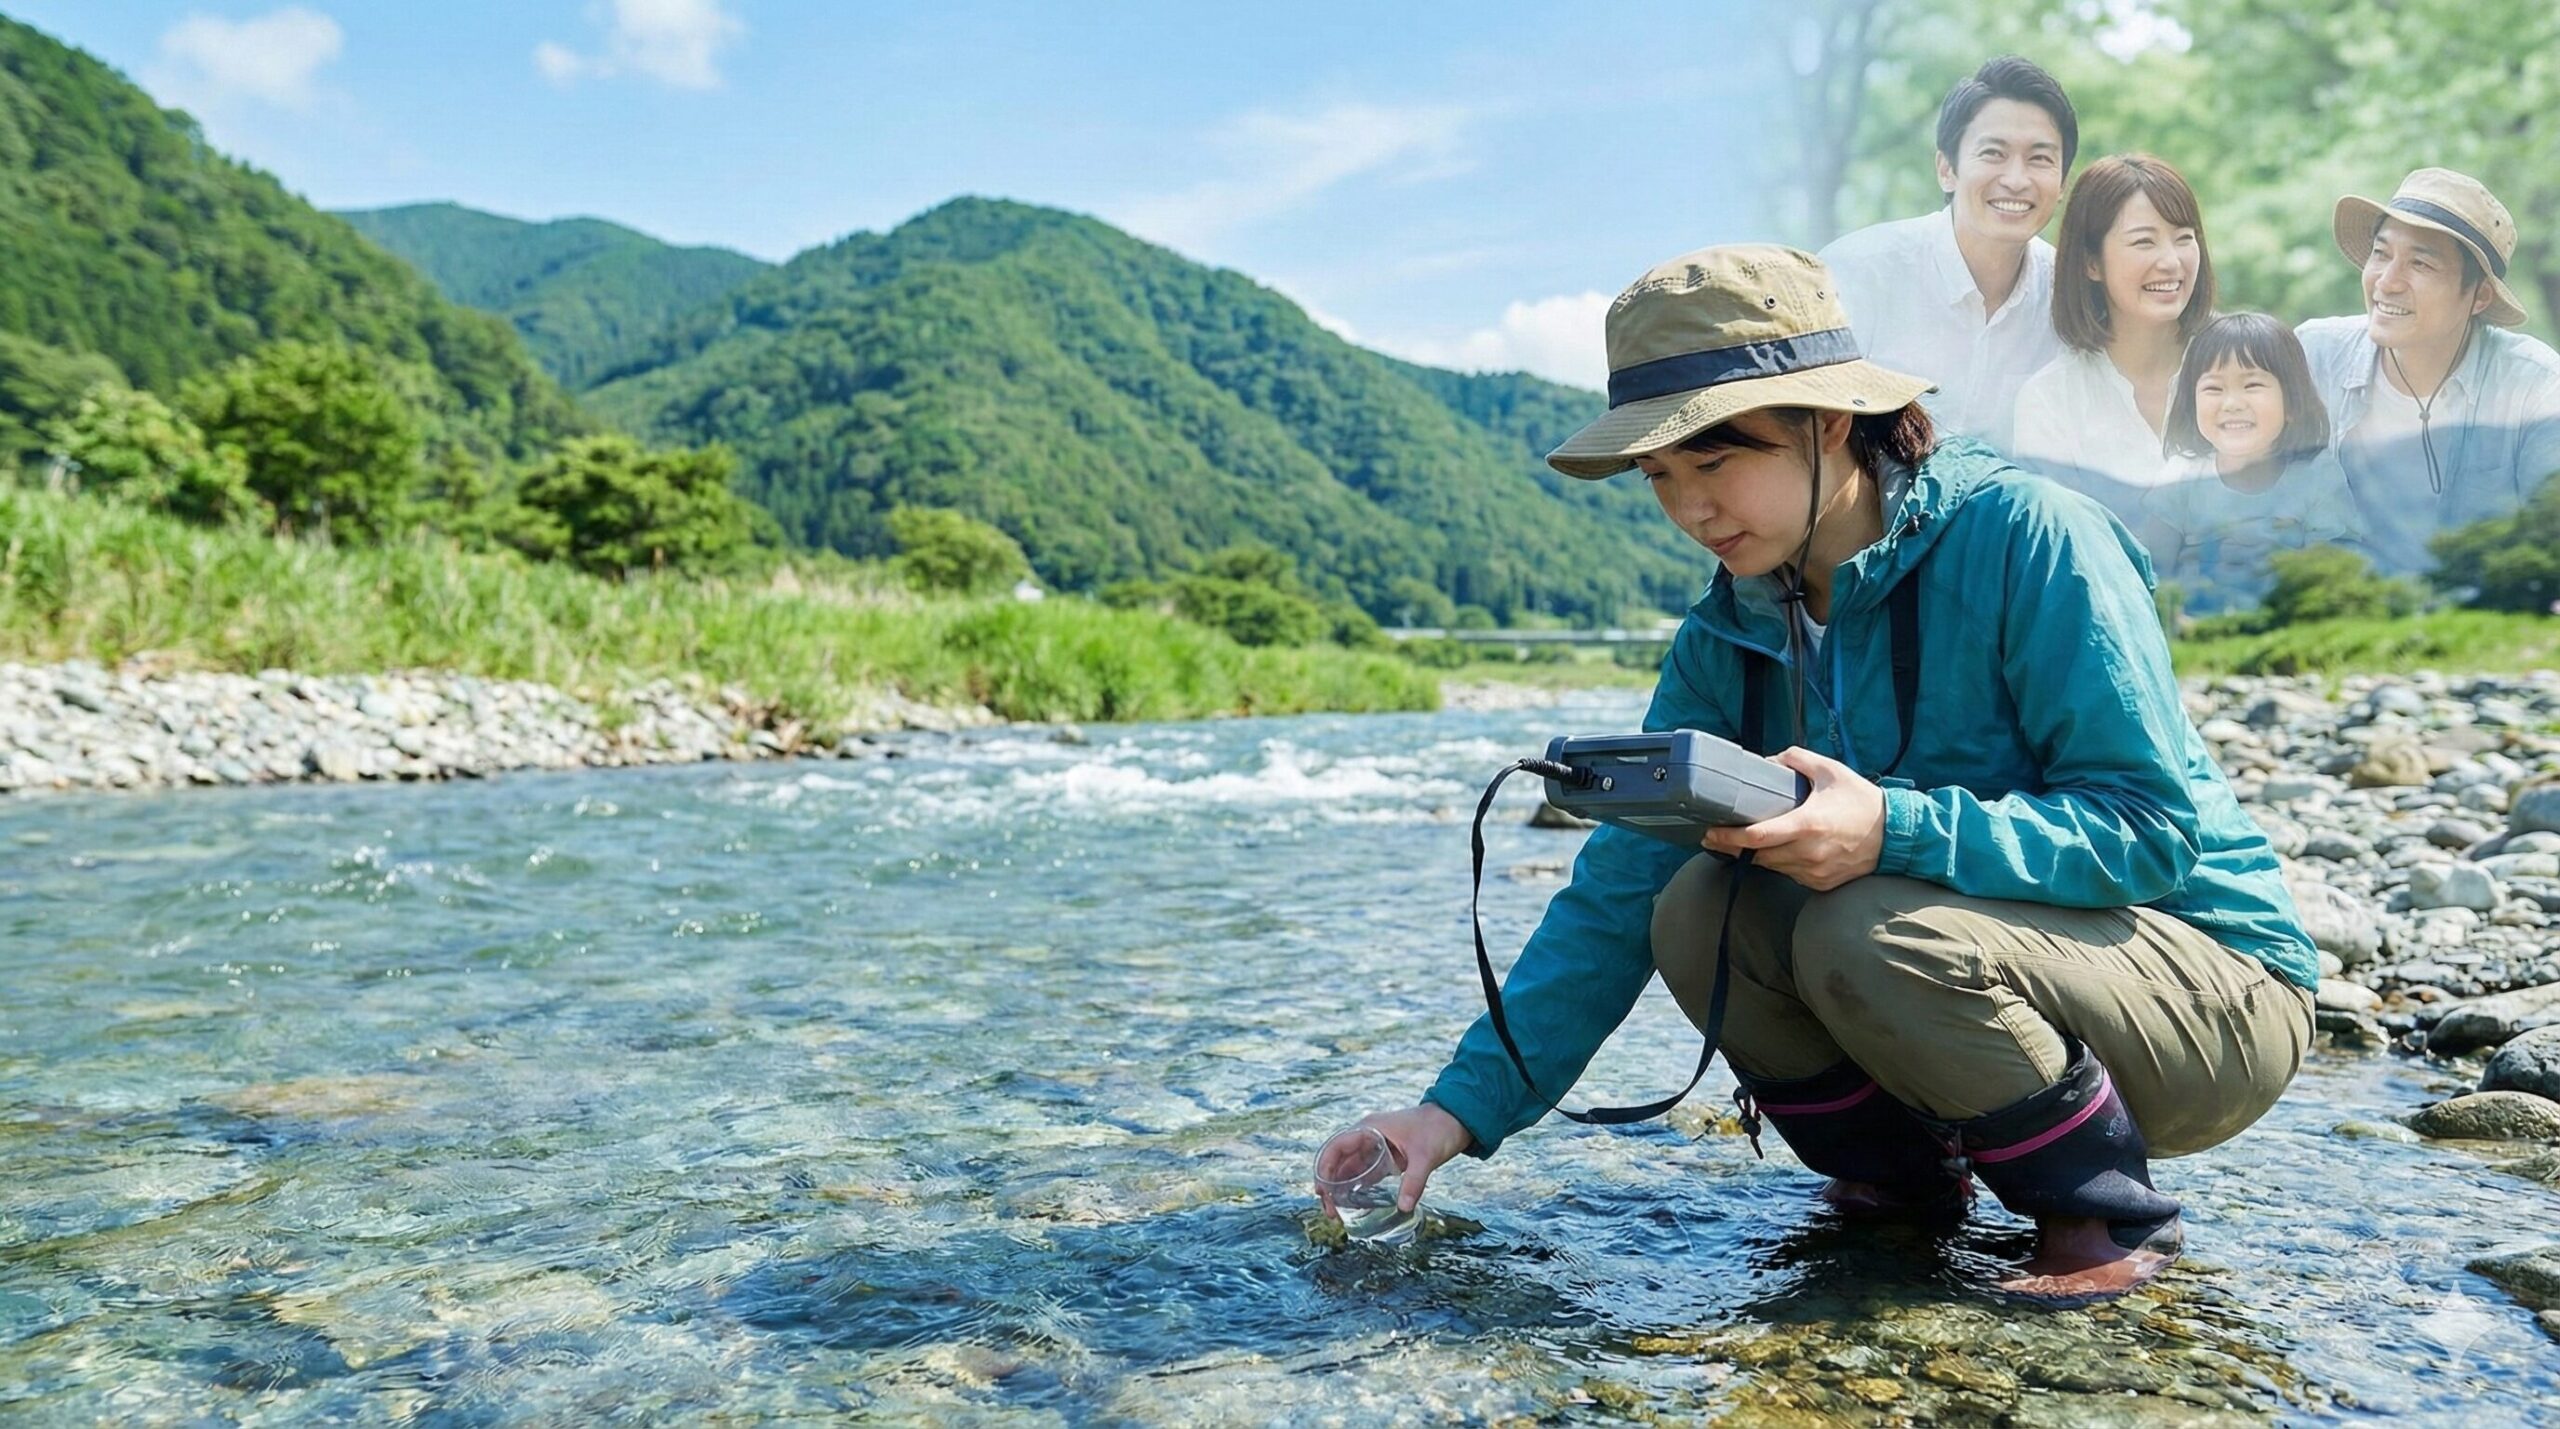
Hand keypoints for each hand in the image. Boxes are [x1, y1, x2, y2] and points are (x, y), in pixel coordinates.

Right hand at [1315, 1103, 1471, 1215]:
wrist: (1456, 1119)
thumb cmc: (1438, 1129)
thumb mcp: (1426, 1156)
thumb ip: (1414, 1181)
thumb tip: (1404, 1207)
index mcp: (1369, 1128)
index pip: (1336, 1147)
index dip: (1325, 1168)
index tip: (1322, 1191)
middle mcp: (1367, 1135)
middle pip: (1338, 1160)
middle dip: (1330, 1184)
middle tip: (1330, 1211)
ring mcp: (1376, 1146)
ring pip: (1349, 1168)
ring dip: (1340, 1188)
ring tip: (1337, 1213)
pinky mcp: (1386, 1156)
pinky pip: (1364, 1172)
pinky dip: (1356, 1187)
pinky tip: (1354, 1205)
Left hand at [1700, 746, 1884, 891]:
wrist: (1896, 836)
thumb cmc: (1862, 802)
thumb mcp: (1831, 772)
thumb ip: (1798, 759)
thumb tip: (1769, 760)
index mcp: (1807, 825)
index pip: (1758, 837)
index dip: (1729, 837)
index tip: (1710, 832)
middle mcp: (1808, 852)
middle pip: (1758, 856)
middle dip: (1735, 847)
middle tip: (1717, 835)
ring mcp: (1814, 872)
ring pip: (1773, 867)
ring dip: (1759, 855)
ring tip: (1748, 840)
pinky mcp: (1821, 884)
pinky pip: (1790, 875)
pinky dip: (1781, 863)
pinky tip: (1781, 849)